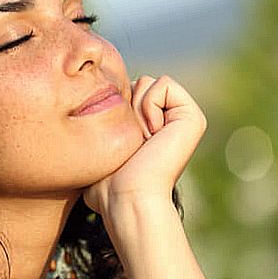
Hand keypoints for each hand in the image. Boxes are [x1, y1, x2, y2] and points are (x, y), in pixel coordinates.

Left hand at [82, 75, 206, 217]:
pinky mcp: (192, 117)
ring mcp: (184, 119)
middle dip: (126, 108)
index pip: (126, 91)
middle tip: (133, 143)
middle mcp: (172, 121)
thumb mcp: (100, 149)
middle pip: (137, 82)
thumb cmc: (108, 183)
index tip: (122, 144)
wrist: (128, 197)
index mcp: (155, 127)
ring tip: (142, 142)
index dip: (115, 111)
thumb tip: (85, 120)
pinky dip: (149, 105)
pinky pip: (163, 84)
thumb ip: (101, 129)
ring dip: (135, 111)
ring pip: (148, 82)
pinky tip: (153, 135)